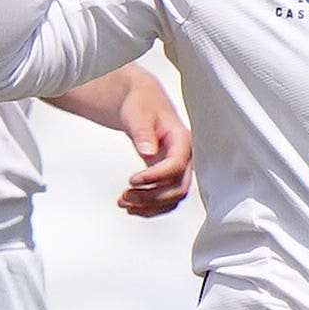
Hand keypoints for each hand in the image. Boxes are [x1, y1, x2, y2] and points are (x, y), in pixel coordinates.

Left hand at [111, 72, 192, 217]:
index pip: (177, 165)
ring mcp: (178, 168)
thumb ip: (143, 132)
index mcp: (182, 139)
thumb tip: (148, 151)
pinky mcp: (167, 175)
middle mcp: (184, 157)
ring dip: (150, 206)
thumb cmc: (141, 104)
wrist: (142, 102)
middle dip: (152, 197)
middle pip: (178, 187)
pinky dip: (151, 207)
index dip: (156, 177)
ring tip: (124, 203)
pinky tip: (132, 207)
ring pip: (173, 197)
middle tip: (125, 196)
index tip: (132, 179)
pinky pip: (166, 199)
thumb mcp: (138, 113)